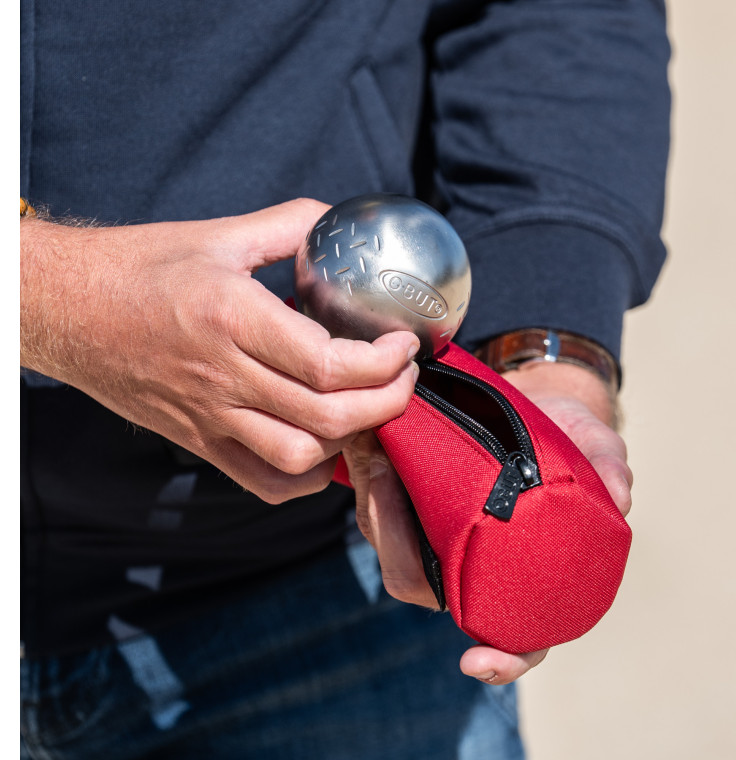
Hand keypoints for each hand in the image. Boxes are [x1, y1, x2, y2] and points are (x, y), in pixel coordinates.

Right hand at [20, 199, 419, 503]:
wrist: (66, 309)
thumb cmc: (138, 267)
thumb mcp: (218, 234)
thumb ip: (288, 226)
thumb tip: (338, 222)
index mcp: (232, 318)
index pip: (328, 362)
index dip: (384, 362)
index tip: (405, 345)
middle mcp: (223, 376)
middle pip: (328, 416)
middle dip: (387, 402)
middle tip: (404, 376)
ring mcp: (209, 416)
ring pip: (300, 456)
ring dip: (350, 439)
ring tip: (368, 407)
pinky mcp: (198, 440)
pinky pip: (261, 481)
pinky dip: (305, 477)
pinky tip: (322, 447)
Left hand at [343, 361, 631, 684]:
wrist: (538, 401)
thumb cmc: (570, 438)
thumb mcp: (594, 446)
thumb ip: (608, 470)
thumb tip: (618, 497)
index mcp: (527, 572)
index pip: (518, 637)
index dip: (502, 659)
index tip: (476, 662)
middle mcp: (478, 565)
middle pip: (429, 589)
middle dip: (402, 553)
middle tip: (392, 494)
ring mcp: (442, 538)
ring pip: (396, 554)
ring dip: (380, 515)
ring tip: (383, 466)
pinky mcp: (413, 506)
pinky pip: (380, 515)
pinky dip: (372, 490)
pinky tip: (377, 453)